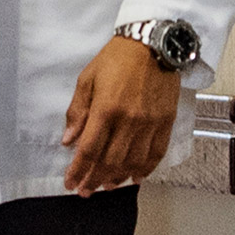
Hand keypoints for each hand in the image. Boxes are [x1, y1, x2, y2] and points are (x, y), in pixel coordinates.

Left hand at [60, 33, 179, 194]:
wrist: (153, 44)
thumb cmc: (117, 58)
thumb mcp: (87, 80)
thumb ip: (77, 112)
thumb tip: (69, 140)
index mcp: (106, 109)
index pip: (89, 150)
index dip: (78, 170)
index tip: (71, 182)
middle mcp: (129, 120)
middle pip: (110, 161)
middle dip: (95, 180)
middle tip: (86, 190)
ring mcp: (150, 123)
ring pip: (133, 162)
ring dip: (118, 178)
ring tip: (107, 186)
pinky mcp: (166, 122)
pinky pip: (156, 153)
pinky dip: (146, 169)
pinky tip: (135, 177)